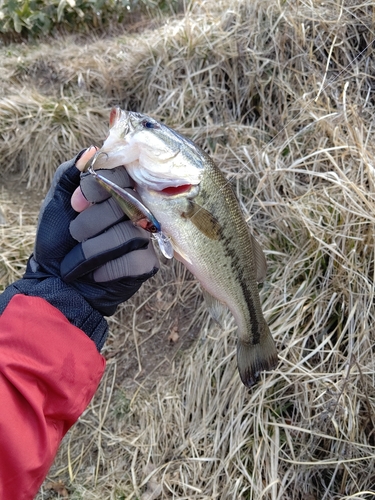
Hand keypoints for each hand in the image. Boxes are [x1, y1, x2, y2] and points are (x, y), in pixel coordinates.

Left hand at [26, 148, 158, 315]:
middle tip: (75, 233)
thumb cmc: (57, 240)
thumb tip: (92, 151)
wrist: (56, 282)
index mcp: (116, 192)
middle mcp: (135, 211)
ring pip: (125, 233)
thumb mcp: (56, 203)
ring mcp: (144, 237)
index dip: (98, 186)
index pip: (122, 173)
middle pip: (125, 202)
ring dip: (92, 249)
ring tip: (79, 258)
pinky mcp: (146, 264)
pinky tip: (97, 272)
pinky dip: (106, 268)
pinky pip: (133, 259)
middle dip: (90, 221)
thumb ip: (69, 174)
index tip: (76, 203)